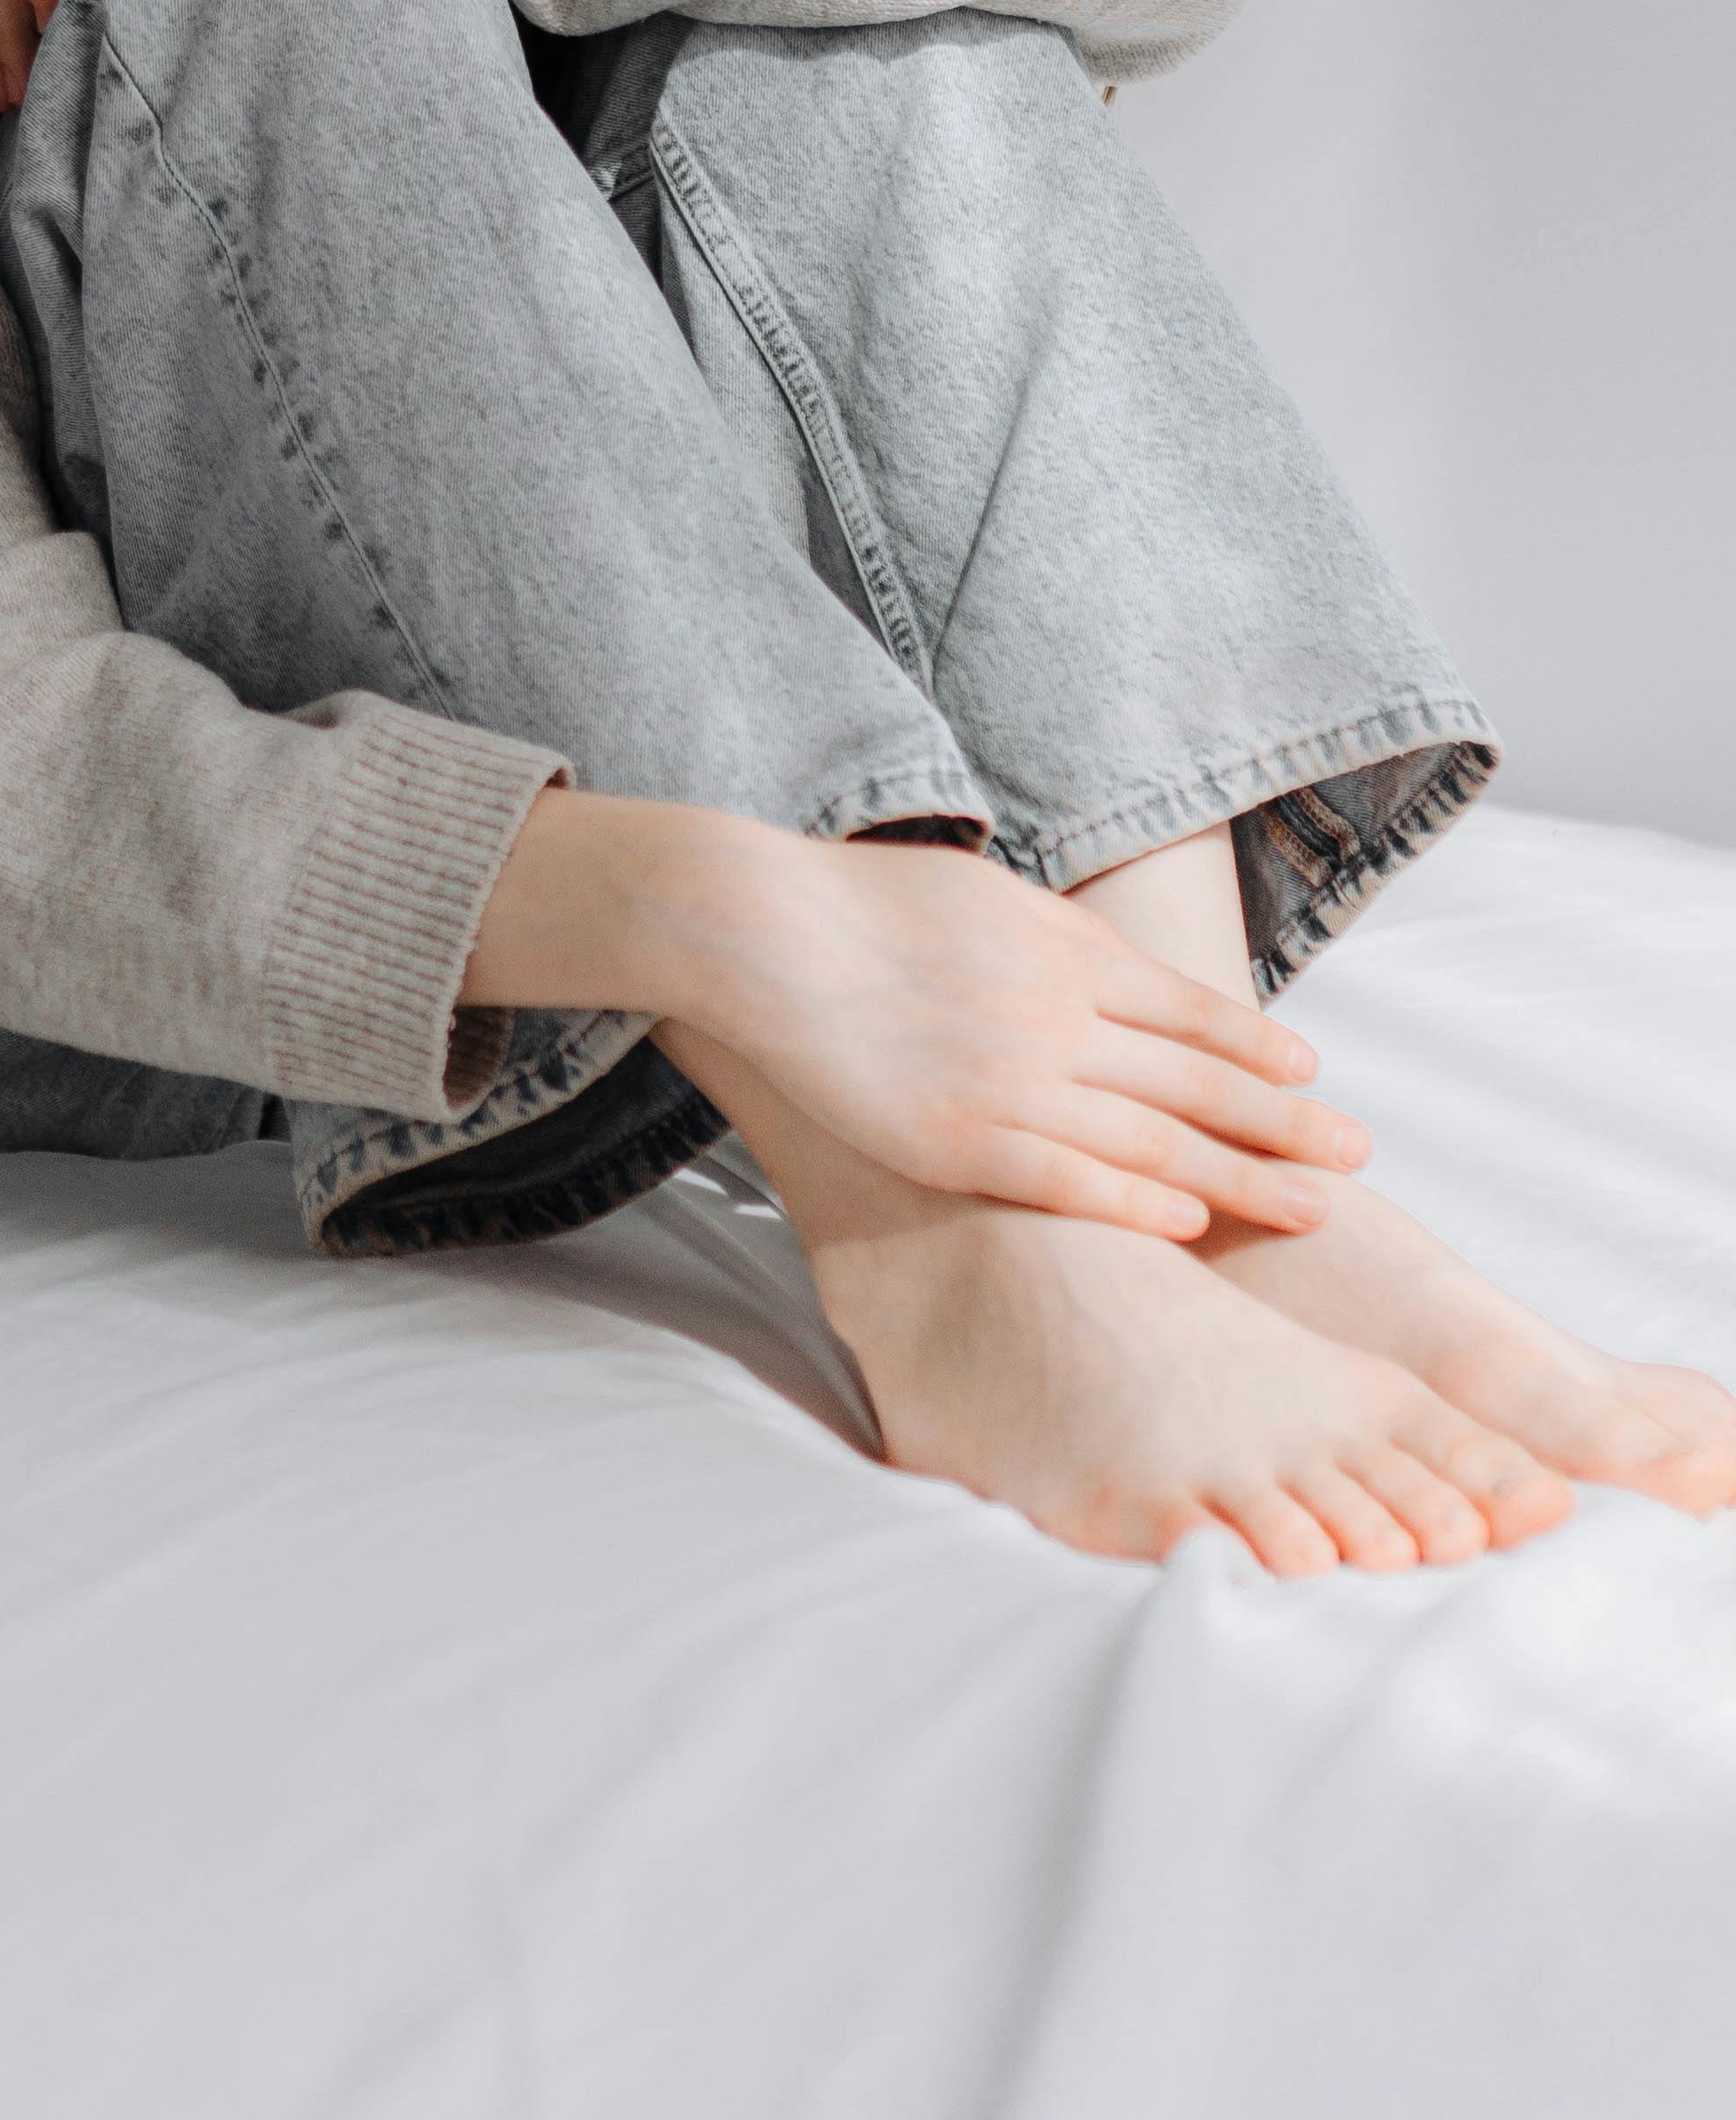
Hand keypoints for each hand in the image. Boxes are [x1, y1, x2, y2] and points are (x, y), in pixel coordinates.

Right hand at [469, 793, 1367, 1238]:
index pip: (1191, 1010)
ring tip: (1313, 1206)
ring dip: (1244, 1176)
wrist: (761, 930)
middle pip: (1199, 1081)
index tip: (1314, 1075)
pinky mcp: (962, 1141)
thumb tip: (1104, 967)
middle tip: (1359, 1154)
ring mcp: (1014, 1082)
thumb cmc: (857, 904)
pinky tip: (1192, 1224)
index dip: (1259, 1047)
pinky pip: (1073, 1182)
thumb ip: (1053, 937)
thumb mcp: (982, 895)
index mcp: (1065, 950)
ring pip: (1157, 1141)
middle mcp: (1058, 1016)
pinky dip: (1141, 1204)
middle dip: (1286, 1121)